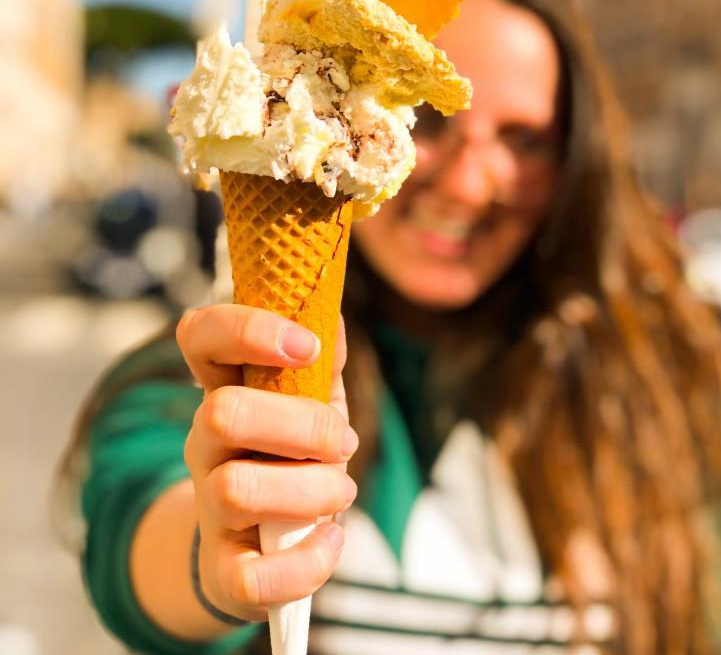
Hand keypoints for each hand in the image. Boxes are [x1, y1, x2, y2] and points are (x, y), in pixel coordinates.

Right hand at [178, 304, 357, 622]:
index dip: (248, 331)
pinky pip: (252, 578)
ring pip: (238, 490)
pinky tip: (330, 540)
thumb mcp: (313, 404)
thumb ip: (324, 366)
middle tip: (343, 442)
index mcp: (227, 390)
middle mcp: (206, 444)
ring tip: (340, 489)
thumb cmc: (293, 459)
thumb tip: (334, 319)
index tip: (307, 347)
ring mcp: (209, 507)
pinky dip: (306, 561)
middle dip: (305, 427)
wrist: (263, 542)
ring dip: (316, 490)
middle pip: (222, 414)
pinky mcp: (225, 570)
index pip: (200, 336)